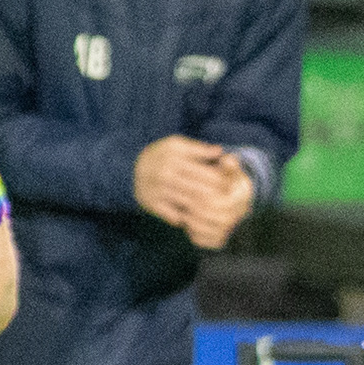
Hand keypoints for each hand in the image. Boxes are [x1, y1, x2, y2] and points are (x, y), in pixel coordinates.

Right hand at [133, 137, 253, 248]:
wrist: (130, 169)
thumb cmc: (160, 155)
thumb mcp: (176, 145)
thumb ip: (198, 149)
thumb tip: (220, 152)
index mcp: (174, 158)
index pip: (204, 172)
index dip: (221, 180)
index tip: (232, 186)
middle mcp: (165, 174)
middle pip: (199, 190)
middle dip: (216, 197)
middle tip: (229, 202)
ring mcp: (158, 191)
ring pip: (189, 204)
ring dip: (205, 210)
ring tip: (218, 212)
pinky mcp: (152, 205)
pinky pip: (175, 216)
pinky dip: (187, 219)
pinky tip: (198, 219)